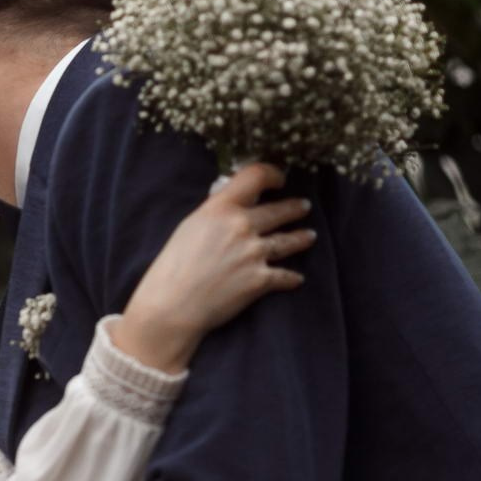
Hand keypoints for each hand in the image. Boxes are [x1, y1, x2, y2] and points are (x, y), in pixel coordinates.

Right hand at [113, 161, 315, 371]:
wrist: (172, 305)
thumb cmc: (172, 267)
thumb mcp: (190, 226)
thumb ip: (215, 213)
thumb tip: (234, 204)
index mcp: (219, 208)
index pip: (255, 176)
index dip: (272, 174)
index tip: (278, 179)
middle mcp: (241, 226)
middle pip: (279, 210)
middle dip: (295, 208)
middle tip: (303, 207)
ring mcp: (254, 253)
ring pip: (289, 241)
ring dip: (301, 238)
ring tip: (309, 236)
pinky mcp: (260, 280)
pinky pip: (285, 276)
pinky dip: (291, 278)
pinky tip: (297, 278)